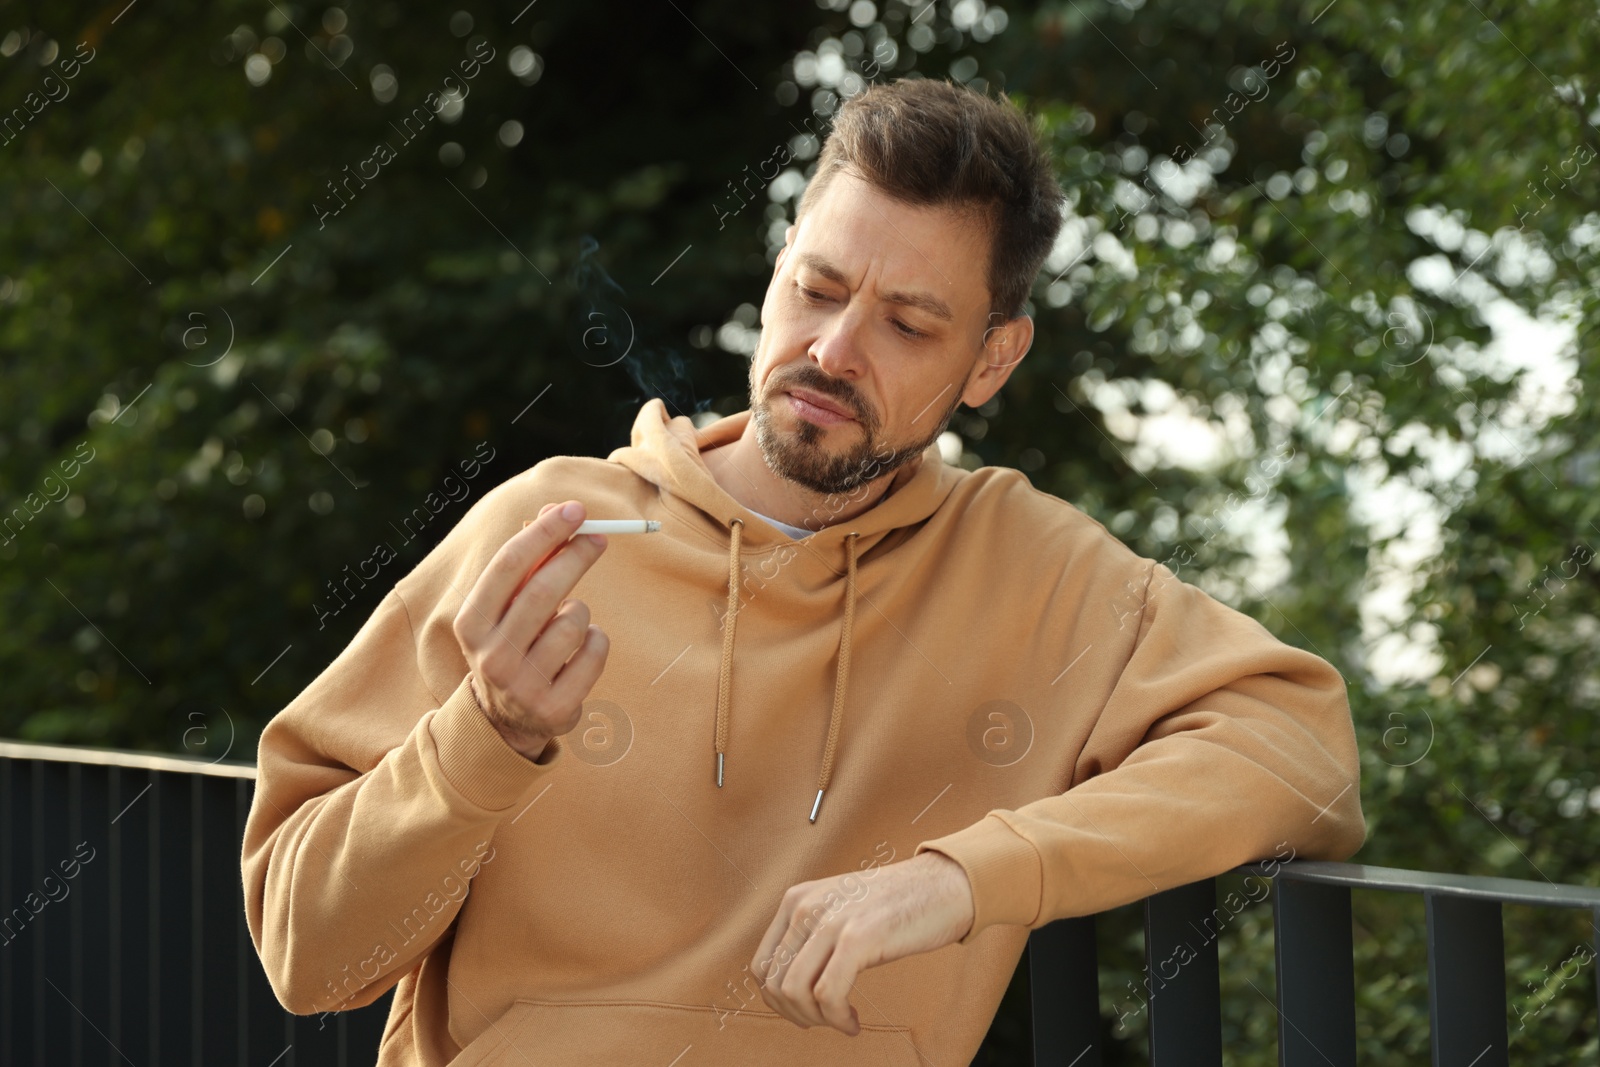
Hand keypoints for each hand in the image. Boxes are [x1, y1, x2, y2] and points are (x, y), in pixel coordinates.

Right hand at [453, 500, 609, 759]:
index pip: (509, 565)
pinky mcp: (556, 708)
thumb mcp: (507, 607)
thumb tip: (557, 510)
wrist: (506, 720)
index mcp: (471, 624)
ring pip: (575, 621)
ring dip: (582, 611)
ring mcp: (523, 686)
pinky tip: (580, 653)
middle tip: (599, 537)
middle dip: (576, 556)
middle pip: (544, 590)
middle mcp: (492, 657)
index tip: (576, 509)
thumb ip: (529, 560)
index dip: (545, 532)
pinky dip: (597, 641)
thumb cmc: (512, 642)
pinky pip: (595, 651)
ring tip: (568, 624)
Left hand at [750, 851, 974, 1034]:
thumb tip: (786, 987)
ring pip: (795, 991)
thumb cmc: (895, 904)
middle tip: (824, 1022)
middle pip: (774, 983)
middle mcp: (806, 906)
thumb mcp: (838, 908)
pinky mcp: (859, 938)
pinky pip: (828, 996)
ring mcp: (831, 921)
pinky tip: (853, 1022)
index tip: (805, 1010)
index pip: (761, 964)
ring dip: (816, 1019)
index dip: (777, 1000)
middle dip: (796, 1014)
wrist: (944, 885)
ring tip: (841, 1021)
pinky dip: (837, 1019)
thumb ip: (810, 935)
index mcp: (796, 899)